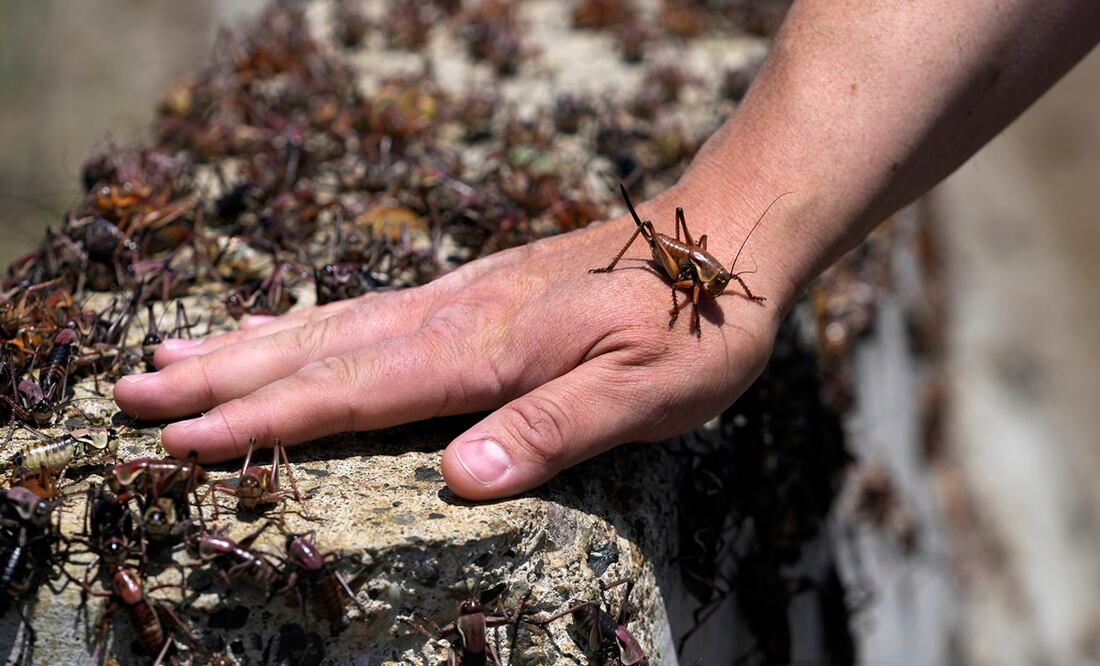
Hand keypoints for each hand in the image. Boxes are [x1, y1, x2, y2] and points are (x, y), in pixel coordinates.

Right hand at [113, 185, 784, 499]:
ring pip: (332, 324)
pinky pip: (370, 310)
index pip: (353, 391)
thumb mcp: (648, 392)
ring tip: (177, 354)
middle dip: (223, 378)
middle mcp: (455, 315)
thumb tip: (462, 475)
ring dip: (248, 345)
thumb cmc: (695, 323)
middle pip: (317, 351)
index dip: (266, 420)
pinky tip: (286, 328)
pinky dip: (309, 323)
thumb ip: (553, 432)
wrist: (724, 235)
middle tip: (134, 391)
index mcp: (486, 350)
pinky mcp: (477, 291)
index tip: (185, 441)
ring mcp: (462, 297)